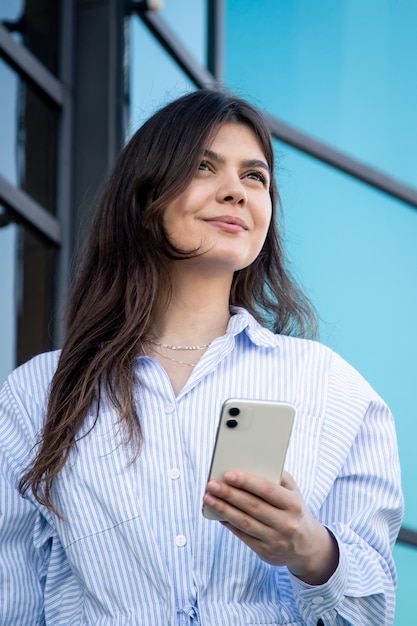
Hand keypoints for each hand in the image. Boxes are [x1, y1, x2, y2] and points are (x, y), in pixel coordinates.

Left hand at [203, 471, 338, 584]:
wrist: (308, 546)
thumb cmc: (294, 510)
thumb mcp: (293, 492)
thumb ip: (276, 477)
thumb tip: (248, 467)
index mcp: (294, 504)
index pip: (267, 491)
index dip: (247, 482)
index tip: (228, 474)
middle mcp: (286, 524)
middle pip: (252, 507)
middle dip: (229, 494)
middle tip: (211, 484)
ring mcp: (276, 541)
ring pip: (244, 523)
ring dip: (223, 509)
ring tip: (208, 498)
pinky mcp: (266, 553)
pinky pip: (243, 536)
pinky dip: (228, 524)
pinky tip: (218, 514)